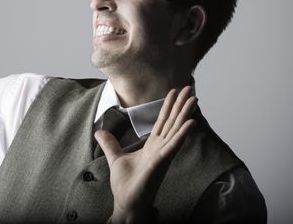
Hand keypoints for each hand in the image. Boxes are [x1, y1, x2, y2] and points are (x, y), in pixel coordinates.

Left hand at [94, 86, 195, 223]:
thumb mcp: (115, 159)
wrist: (127, 204)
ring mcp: (163, 155)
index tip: (174, 91)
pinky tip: (190, 123)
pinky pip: (173, 146)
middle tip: (189, 87)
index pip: (162, 122)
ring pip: (176, 130)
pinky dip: (182, 134)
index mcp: (152, 146)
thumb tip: (99, 132)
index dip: (168, 107)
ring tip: (193, 98)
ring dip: (185, 114)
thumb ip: (110, 144)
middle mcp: (161, 148)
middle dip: (181, 105)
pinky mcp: (160, 163)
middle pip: (173, 122)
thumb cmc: (126, 185)